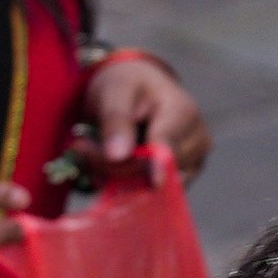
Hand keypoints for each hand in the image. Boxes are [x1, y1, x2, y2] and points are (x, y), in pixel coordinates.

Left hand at [77, 48, 208, 180]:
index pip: (171, 147)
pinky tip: (108, 163)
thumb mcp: (114, 91)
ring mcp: (192, 163)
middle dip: (116, 166)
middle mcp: (197, 141)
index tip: (155, 184)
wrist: (137, 90)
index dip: (159, 166)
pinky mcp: (180, 179)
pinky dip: (124, 183)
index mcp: (184, 113)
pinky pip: (150, 192)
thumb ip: (115, 120)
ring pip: (152, 187)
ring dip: (116, 176)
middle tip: (80, 147)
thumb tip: (118, 156)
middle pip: (157, 171)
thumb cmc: (127, 85)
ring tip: (92, 151)